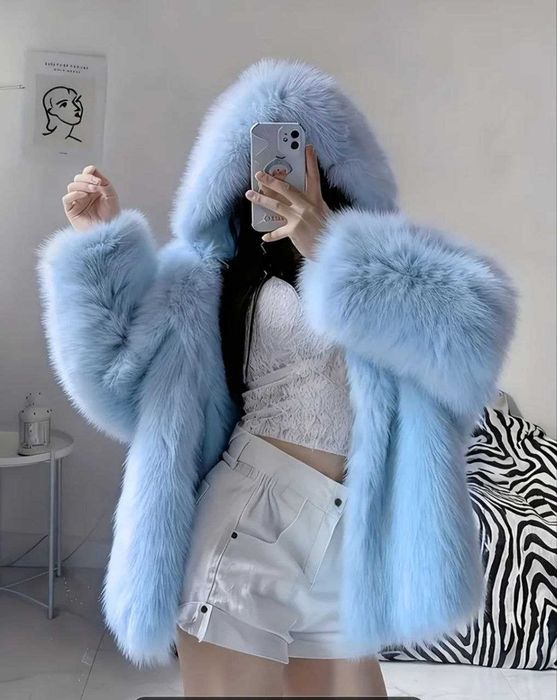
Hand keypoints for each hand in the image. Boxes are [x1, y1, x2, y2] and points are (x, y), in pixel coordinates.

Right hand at [62, 165, 120, 231]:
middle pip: (78, 178)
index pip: (86, 174)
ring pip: (71, 186)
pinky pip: (66, 199)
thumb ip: (103, 182)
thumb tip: (91, 170)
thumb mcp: (111, 195)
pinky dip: (74, 194)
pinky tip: (84, 195)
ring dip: (82, 185)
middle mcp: (83, 193)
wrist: (110, 230)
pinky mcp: (71, 211)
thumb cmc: (112, 215)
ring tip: (93, 190)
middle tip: (97, 185)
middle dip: (87, 179)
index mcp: (92, 188)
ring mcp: (76, 201)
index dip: (90, 173)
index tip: (99, 180)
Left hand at [245, 144, 330, 258]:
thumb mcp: (322, 212)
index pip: (314, 176)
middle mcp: (307, 206)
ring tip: (250, 194)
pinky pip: (278, 231)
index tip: (307, 147)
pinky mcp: (294, 230)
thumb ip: (309, 205)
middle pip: (286, 188)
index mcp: (316, 199)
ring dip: (261, 199)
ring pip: (276, 204)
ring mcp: (300, 217)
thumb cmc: (327, 231)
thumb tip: (293, 201)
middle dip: (271, 180)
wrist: (332, 248)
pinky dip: (271, 234)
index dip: (310, 161)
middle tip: (259, 175)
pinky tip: (264, 236)